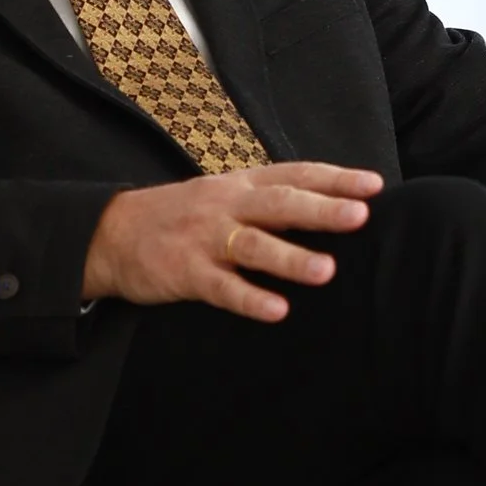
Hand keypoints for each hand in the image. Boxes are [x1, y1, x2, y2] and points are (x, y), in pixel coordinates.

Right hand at [82, 164, 382, 321]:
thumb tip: (329, 208)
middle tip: (360, 216)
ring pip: (253, 246)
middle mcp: (226, 206)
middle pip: (279, 204)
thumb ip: (269, 202)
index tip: (374, 184)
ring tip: (327, 271)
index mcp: (240, 185)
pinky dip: (249, 299)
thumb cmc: (181, 217)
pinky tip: (277, 311)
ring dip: (291, 258)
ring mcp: (204, 239)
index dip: (334, 178)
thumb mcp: (224, 197)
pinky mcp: (184, 273)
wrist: (111, 234)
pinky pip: (221, 287)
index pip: (294, 175)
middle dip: (321, 210)